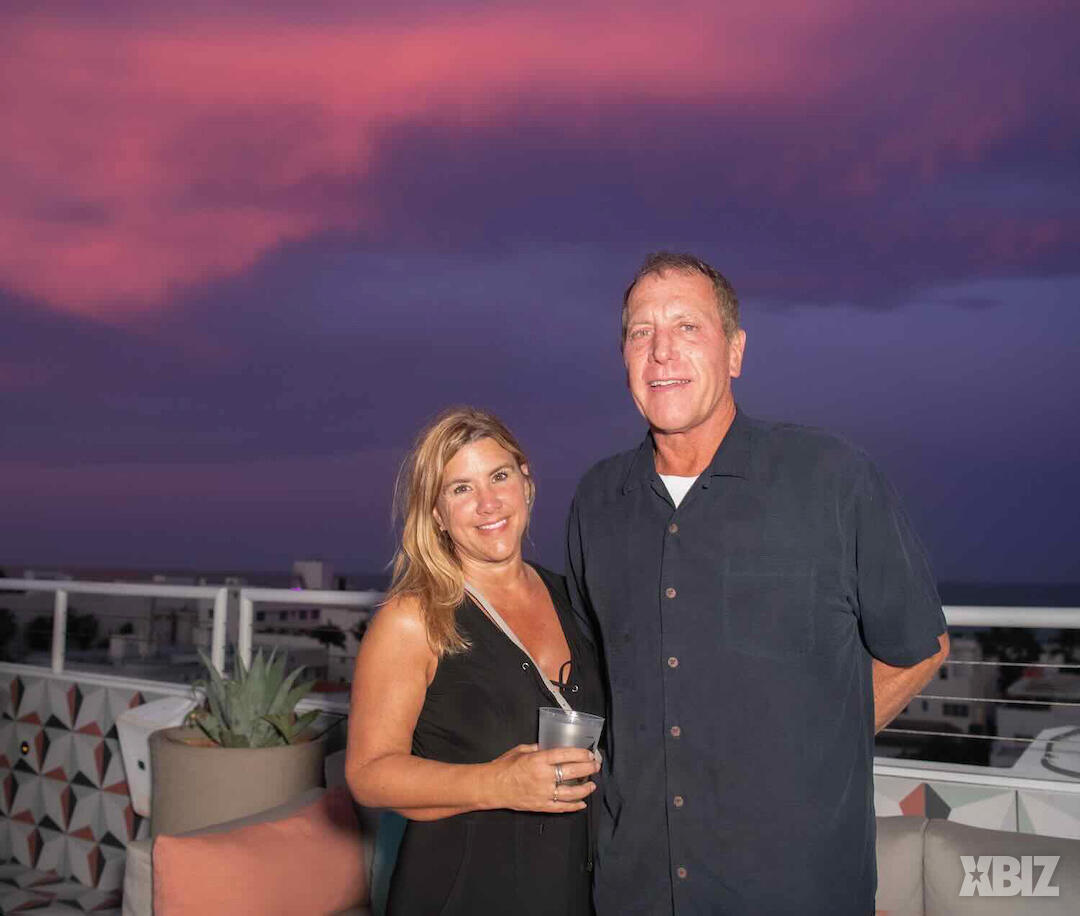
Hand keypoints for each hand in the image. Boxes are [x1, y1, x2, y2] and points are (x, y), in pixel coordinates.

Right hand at [482, 744, 598, 812]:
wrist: (491, 787)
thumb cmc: (503, 767)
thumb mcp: (520, 751)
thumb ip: (537, 748)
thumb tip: (549, 747)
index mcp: (538, 760)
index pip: (565, 755)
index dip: (580, 754)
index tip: (589, 753)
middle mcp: (543, 776)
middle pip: (572, 772)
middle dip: (588, 768)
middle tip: (596, 766)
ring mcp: (543, 793)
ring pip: (571, 793)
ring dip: (585, 789)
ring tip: (592, 785)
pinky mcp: (541, 806)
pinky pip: (561, 807)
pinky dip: (574, 806)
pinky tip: (582, 803)